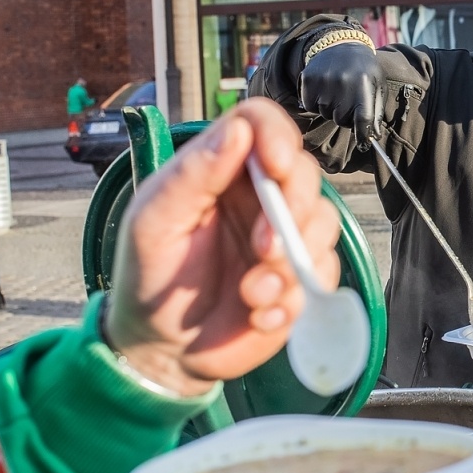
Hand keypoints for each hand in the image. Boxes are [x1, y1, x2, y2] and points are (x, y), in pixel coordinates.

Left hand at [105, 99, 340, 396]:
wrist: (163, 347)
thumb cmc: (149, 276)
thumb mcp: (154, 222)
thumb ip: (192, 175)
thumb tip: (237, 131)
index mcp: (222, 170)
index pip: (263, 125)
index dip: (278, 137)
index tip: (275, 168)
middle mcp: (259, 197)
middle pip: (305, 174)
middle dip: (293, 212)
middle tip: (264, 248)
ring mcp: (284, 237)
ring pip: (324, 225)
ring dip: (291, 264)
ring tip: (252, 292)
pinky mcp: (300, 278)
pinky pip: (323, 275)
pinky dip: (293, 299)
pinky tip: (259, 314)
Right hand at [299, 41, 387, 148]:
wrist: (339, 45)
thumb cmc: (363, 70)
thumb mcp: (377, 86)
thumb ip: (377, 111)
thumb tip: (373, 136)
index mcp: (364, 85)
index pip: (362, 120)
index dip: (363, 134)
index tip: (364, 143)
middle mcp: (343, 83)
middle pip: (342, 120)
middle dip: (346, 116)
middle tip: (349, 99)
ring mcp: (324, 82)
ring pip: (326, 114)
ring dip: (331, 108)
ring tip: (337, 90)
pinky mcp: (308, 80)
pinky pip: (311, 106)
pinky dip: (317, 102)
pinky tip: (325, 88)